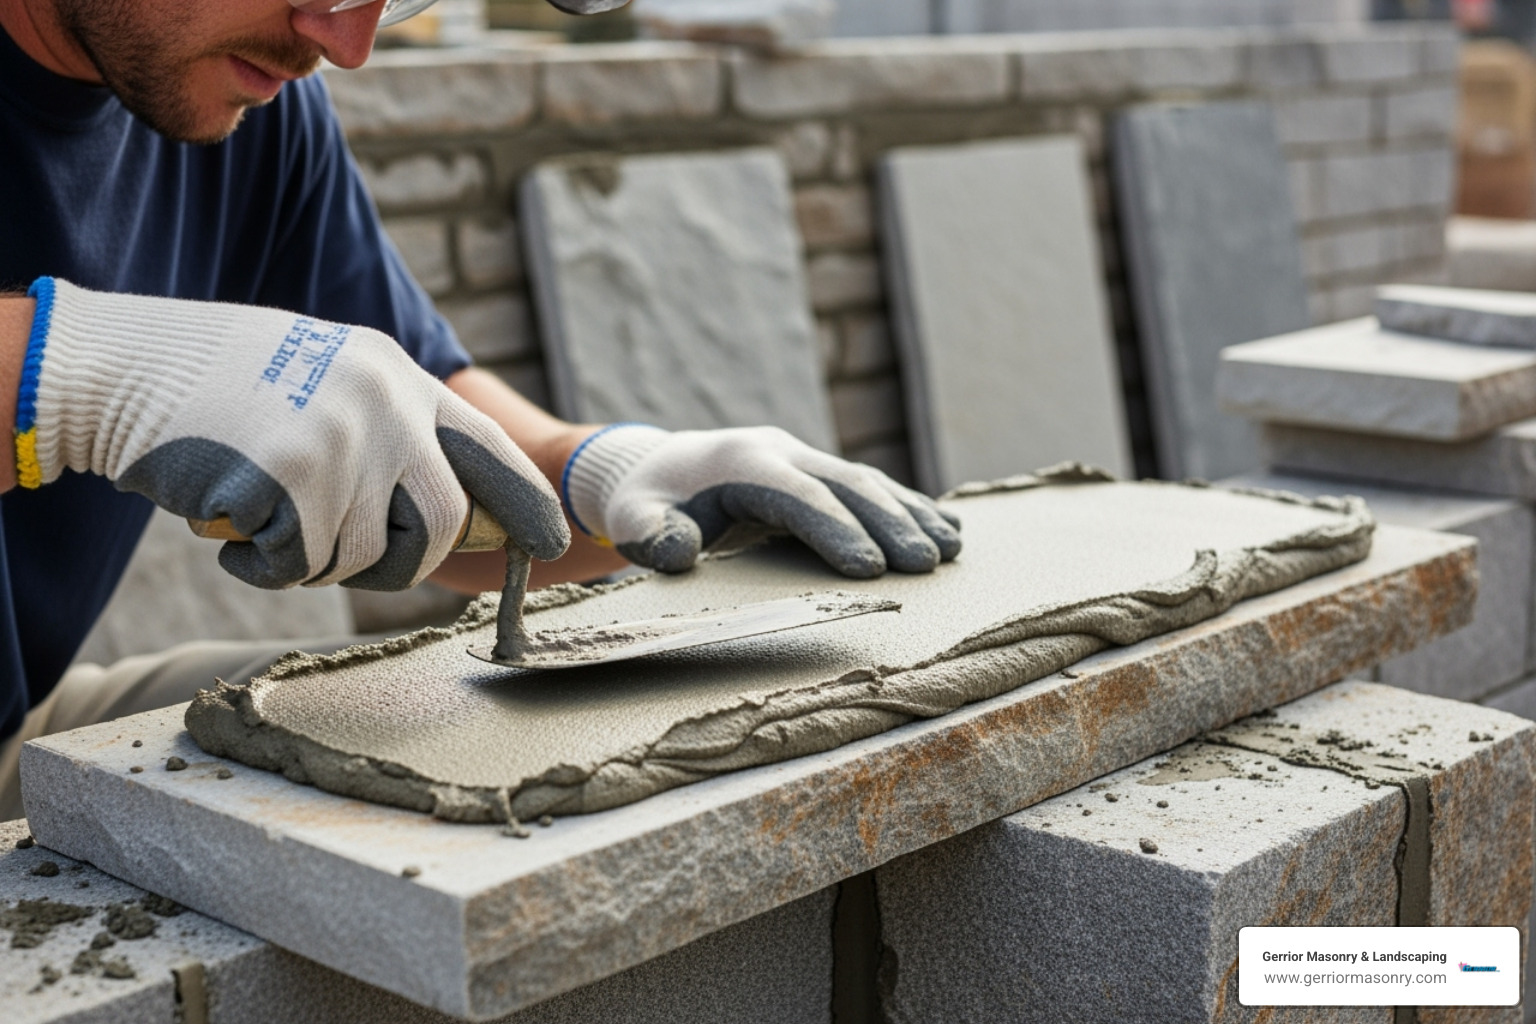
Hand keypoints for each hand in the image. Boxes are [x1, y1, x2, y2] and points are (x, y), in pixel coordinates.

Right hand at [15, 278, 568, 588]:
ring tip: (265, 515)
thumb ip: (387, 425)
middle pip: (438, 526)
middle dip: (400, 564)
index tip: (550, 544)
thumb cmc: (216, 382)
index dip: (523, 504)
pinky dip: (263, 566)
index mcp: (397, 377)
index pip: (488, 450)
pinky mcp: (295, 481)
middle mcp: (385, 405)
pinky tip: (232, 524)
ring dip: (311, 558)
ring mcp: (344, 441)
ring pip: (362, 557)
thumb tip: (443, 507)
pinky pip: (301, 568)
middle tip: (340, 551)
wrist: (120, 366)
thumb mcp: (325, 374)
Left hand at [562, 424, 960, 576]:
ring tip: (951, 549)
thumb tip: (677, 552)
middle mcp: (782, 451)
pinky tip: (948, 529)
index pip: (798, 495)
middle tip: (927, 564)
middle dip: (889, 524)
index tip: (868, 569)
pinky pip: (871, 487)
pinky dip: (910, 508)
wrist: (659, 466)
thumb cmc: (648, 500)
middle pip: (846, 485)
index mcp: (741, 461)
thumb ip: (650, 533)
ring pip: (868, 482)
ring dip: (911, 515)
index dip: (834, 530)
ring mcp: (806, 457)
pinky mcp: (820, 472)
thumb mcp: (634, 515)